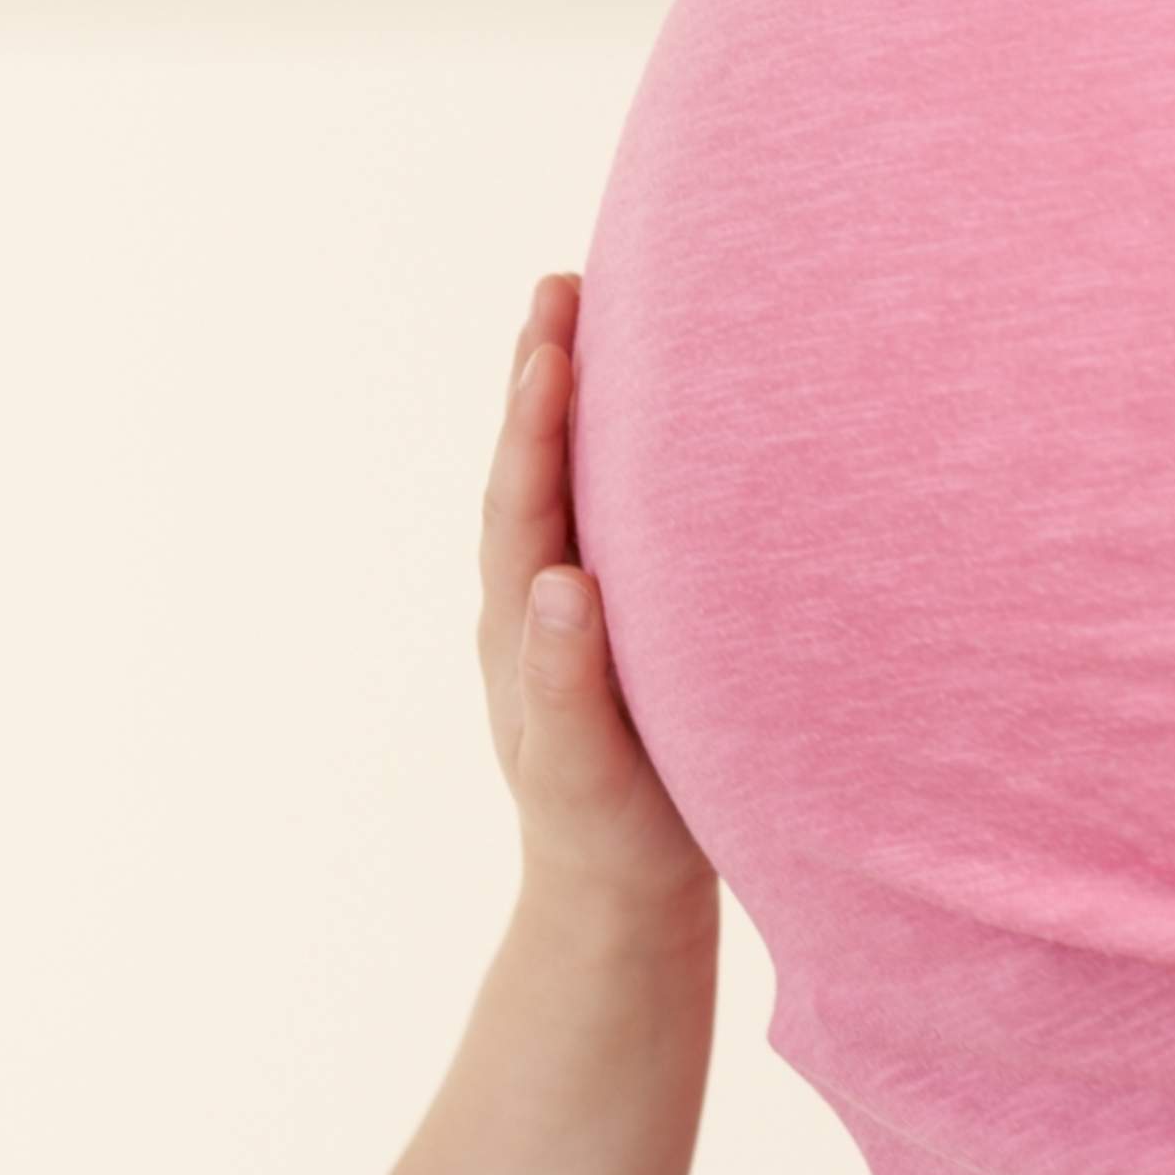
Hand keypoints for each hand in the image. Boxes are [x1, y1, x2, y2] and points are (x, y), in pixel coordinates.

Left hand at [478, 271, 713, 926]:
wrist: (616, 893)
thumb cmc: (608, 837)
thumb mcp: (584, 772)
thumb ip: (566, 685)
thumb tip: (558, 582)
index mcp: (521, 627)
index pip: (521, 505)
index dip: (536, 423)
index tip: (551, 342)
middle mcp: (532, 600)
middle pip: (532, 468)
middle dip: (544, 374)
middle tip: (562, 282)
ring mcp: (568, 607)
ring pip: (566, 484)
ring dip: (575, 400)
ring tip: (591, 310)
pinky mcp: (608, 619)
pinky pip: (603, 513)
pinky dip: (615, 452)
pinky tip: (653, 413)